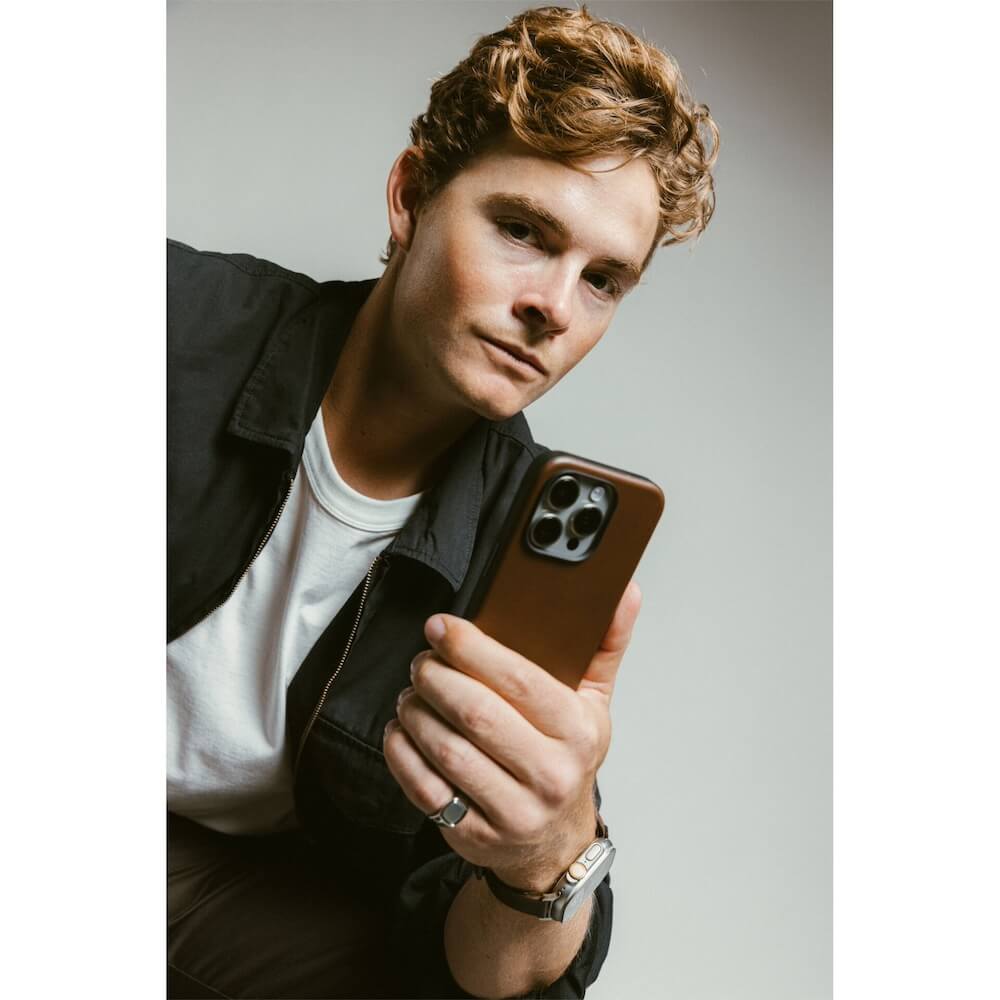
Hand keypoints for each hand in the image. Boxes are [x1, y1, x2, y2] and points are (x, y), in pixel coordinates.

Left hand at [383, 580, 641, 890]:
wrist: (555, 842)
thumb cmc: (567, 758)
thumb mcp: (594, 702)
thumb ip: (605, 644)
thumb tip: (624, 592)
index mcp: (579, 732)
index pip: (520, 681)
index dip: (472, 649)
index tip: (442, 627)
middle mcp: (550, 775)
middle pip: (477, 715)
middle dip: (436, 678)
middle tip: (421, 661)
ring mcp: (513, 810)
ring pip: (447, 751)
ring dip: (416, 712)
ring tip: (410, 692)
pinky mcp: (475, 835)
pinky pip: (424, 789)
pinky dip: (402, 753)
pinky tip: (401, 729)